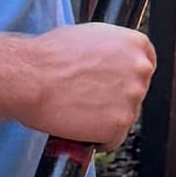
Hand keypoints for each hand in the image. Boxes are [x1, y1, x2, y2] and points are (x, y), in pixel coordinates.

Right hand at [20, 19, 156, 148]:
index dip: (126, 76)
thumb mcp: (89, 37)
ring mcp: (133, 99)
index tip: (115, 84)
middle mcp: (140, 70)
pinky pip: (112, 139)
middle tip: (88, 99)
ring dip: (105, 119)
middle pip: (135, 92)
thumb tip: (111, 60)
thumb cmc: (48, 56)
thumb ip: (110, 49)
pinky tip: (79, 128)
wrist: (29, 76)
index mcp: (136, 44)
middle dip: (115, 98)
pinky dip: (98, 139)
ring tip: (77, 112)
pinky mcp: (120, 125)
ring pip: (124, 117)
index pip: (145, 63)